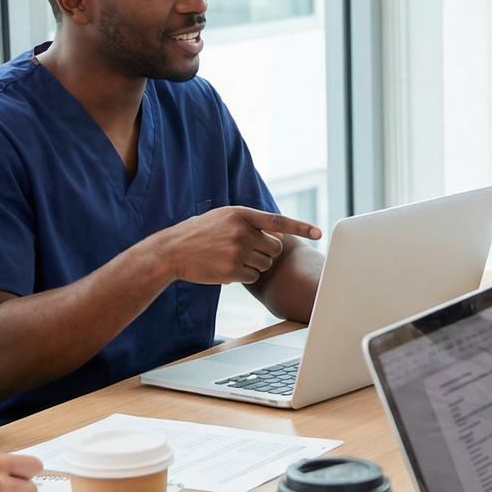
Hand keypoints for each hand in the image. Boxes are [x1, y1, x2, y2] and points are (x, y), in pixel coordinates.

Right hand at [165, 207, 322, 286]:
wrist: (172, 251)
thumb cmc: (201, 233)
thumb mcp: (225, 218)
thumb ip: (252, 223)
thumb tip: (281, 237)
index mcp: (241, 214)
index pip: (278, 221)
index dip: (301, 227)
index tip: (318, 232)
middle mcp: (241, 232)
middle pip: (275, 249)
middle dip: (267, 253)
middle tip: (248, 251)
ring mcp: (237, 252)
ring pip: (266, 265)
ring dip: (256, 265)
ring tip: (233, 258)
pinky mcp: (232, 271)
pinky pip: (254, 277)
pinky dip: (245, 276)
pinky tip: (228, 269)